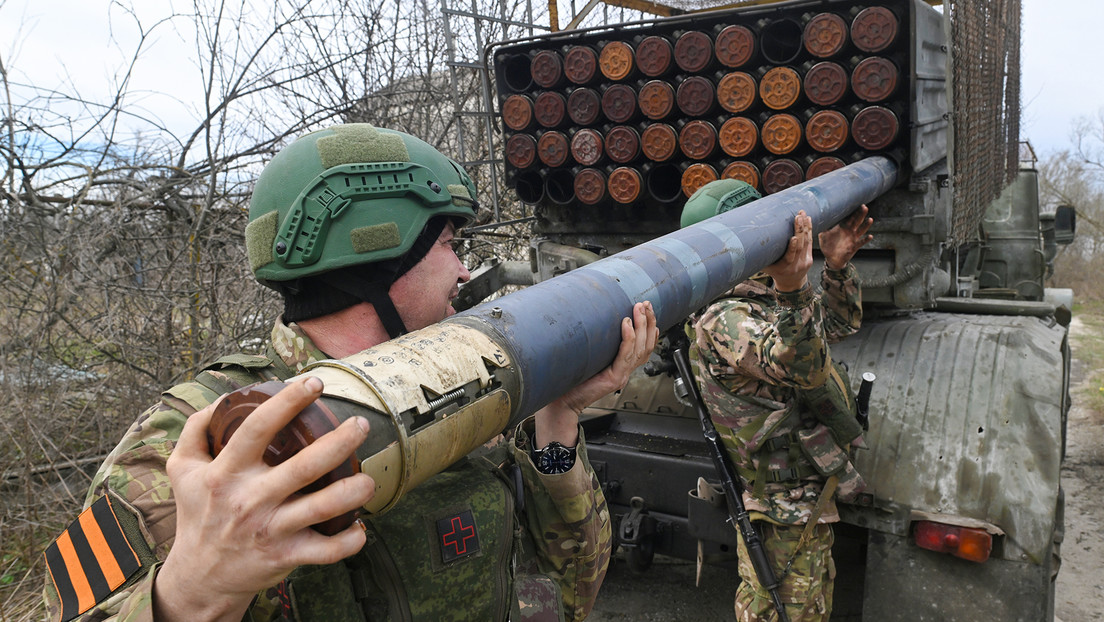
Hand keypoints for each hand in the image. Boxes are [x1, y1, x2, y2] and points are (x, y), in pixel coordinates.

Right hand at [155, 377, 374, 621]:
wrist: (198, 576)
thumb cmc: (197, 514)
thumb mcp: (182, 470)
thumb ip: (196, 430)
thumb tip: (223, 399)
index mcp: (226, 472)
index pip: (257, 429)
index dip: (287, 402)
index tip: (313, 383)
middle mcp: (250, 499)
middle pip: (303, 467)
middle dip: (339, 443)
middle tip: (361, 425)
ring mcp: (270, 529)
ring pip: (322, 508)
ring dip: (353, 492)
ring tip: (369, 479)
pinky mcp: (285, 556)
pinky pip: (326, 551)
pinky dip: (350, 541)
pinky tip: (360, 526)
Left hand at [534, 301, 658, 446]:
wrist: (562, 402)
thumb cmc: (572, 380)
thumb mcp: (590, 357)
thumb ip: (598, 343)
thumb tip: (596, 319)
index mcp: (622, 366)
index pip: (645, 346)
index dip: (650, 329)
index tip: (648, 310)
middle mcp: (625, 371)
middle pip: (647, 345)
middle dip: (649, 322)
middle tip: (646, 304)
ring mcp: (621, 375)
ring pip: (640, 349)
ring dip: (641, 326)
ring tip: (639, 309)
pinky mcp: (613, 379)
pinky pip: (625, 356)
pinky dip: (628, 338)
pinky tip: (626, 324)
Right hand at [762, 211, 813, 291]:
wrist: (791, 283)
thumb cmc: (774, 271)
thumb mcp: (766, 266)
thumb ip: (759, 257)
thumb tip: (743, 244)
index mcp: (783, 268)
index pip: (789, 258)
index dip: (792, 248)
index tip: (793, 238)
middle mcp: (795, 265)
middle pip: (800, 246)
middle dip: (799, 230)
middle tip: (798, 217)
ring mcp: (804, 262)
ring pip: (806, 242)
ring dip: (805, 226)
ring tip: (802, 214)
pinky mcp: (809, 258)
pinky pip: (810, 242)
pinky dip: (809, 229)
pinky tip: (808, 219)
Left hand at [819, 204, 873, 269]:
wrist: (831, 259)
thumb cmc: (827, 246)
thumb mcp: (823, 236)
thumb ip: (822, 228)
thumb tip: (817, 220)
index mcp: (842, 227)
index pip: (849, 217)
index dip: (852, 211)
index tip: (855, 204)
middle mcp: (849, 231)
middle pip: (857, 221)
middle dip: (861, 214)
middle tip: (864, 207)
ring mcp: (853, 238)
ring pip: (861, 230)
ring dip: (866, 225)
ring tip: (870, 219)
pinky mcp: (855, 246)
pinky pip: (861, 242)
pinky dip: (866, 239)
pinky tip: (870, 236)